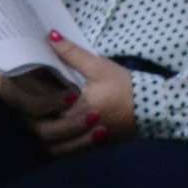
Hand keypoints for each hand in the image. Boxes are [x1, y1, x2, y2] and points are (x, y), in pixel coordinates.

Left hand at [28, 37, 135, 153]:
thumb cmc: (126, 85)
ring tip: (48, 119)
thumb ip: (72, 53)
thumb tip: (50, 36)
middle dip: (38, 119)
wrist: (156, 106)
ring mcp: (85, 142)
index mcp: (75, 109)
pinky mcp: (94, 147)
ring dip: (48, 135)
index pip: (41, 109)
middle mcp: (77, 130)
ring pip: (54, 146)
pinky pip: (69, 151)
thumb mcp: (100, 67)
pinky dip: (62, 144)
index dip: (33, 100)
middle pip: (43, 131)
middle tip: (35, 105)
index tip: (32, 89)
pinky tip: (62, 132)